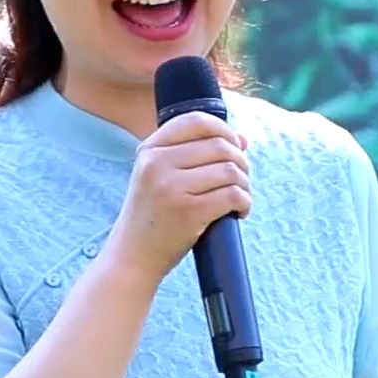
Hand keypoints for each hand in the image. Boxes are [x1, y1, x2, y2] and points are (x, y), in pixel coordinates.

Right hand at [106, 111, 250, 284]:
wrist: (132, 257)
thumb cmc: (152, 217)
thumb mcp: (159, 177)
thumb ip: (195, 154)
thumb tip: (242, 138)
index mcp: (150, 150)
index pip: (196, 121)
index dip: (224, 130)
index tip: (234, 146)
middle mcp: (158, 164)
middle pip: (220, 146)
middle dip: (240, 162)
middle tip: (240, 180)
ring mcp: (172, 188)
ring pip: (230, 170)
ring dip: (244, 184)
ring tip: (239, 198)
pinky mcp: (189, 212)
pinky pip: (233, 195)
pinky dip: (244, 203)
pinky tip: (238, 212)